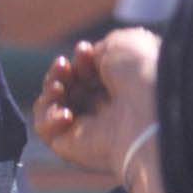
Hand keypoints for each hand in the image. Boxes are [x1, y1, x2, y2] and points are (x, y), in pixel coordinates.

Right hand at [33, 27, 158, 178]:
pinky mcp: (71, 148)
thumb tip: (83, 60)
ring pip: (52, 106)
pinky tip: (64, 112)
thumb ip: (98, 50)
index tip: (84, 50)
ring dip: (50, 89)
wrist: (148, 109)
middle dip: (61, 72)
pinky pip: (44, 129)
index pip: (90, 72)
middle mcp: (107, 110)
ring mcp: (89, 130)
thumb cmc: (140, 73)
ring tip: (58, 85)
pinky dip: (47, 115)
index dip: (81, 58)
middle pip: (68, 87)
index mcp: (124, 87)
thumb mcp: (121, 43)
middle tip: (65, 65)